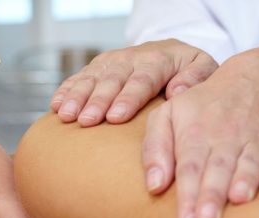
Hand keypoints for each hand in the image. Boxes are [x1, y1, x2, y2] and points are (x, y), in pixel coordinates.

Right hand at [50, 39, 217, 126]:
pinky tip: (55, 105)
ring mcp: (112, 62)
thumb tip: (177, 91)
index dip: (128, 97)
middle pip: (113, 79)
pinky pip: (78, 77)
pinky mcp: (97, 68)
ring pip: (92, 77)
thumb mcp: (203, 70)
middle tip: (87, 120)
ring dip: (77, 97)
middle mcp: (132, 57)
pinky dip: (66, 90)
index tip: (116, 117)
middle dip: (98, 100)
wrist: (170, 55)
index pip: (143, 78)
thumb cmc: (187, 73)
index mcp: (160, 59)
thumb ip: (196, 78)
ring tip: (66, 115)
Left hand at [142, 44, 258, 217]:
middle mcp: (225, 139)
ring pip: (248, 164)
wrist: (255, 76)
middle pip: (217, 170)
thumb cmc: (201, 105)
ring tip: (237, 200)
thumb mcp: (167, 115)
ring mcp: (254, 142)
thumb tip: (153, 186)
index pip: (189, 170)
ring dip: (244, 182)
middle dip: (211, 196)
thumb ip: (154, 149)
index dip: (187, 198)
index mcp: (195, 135)